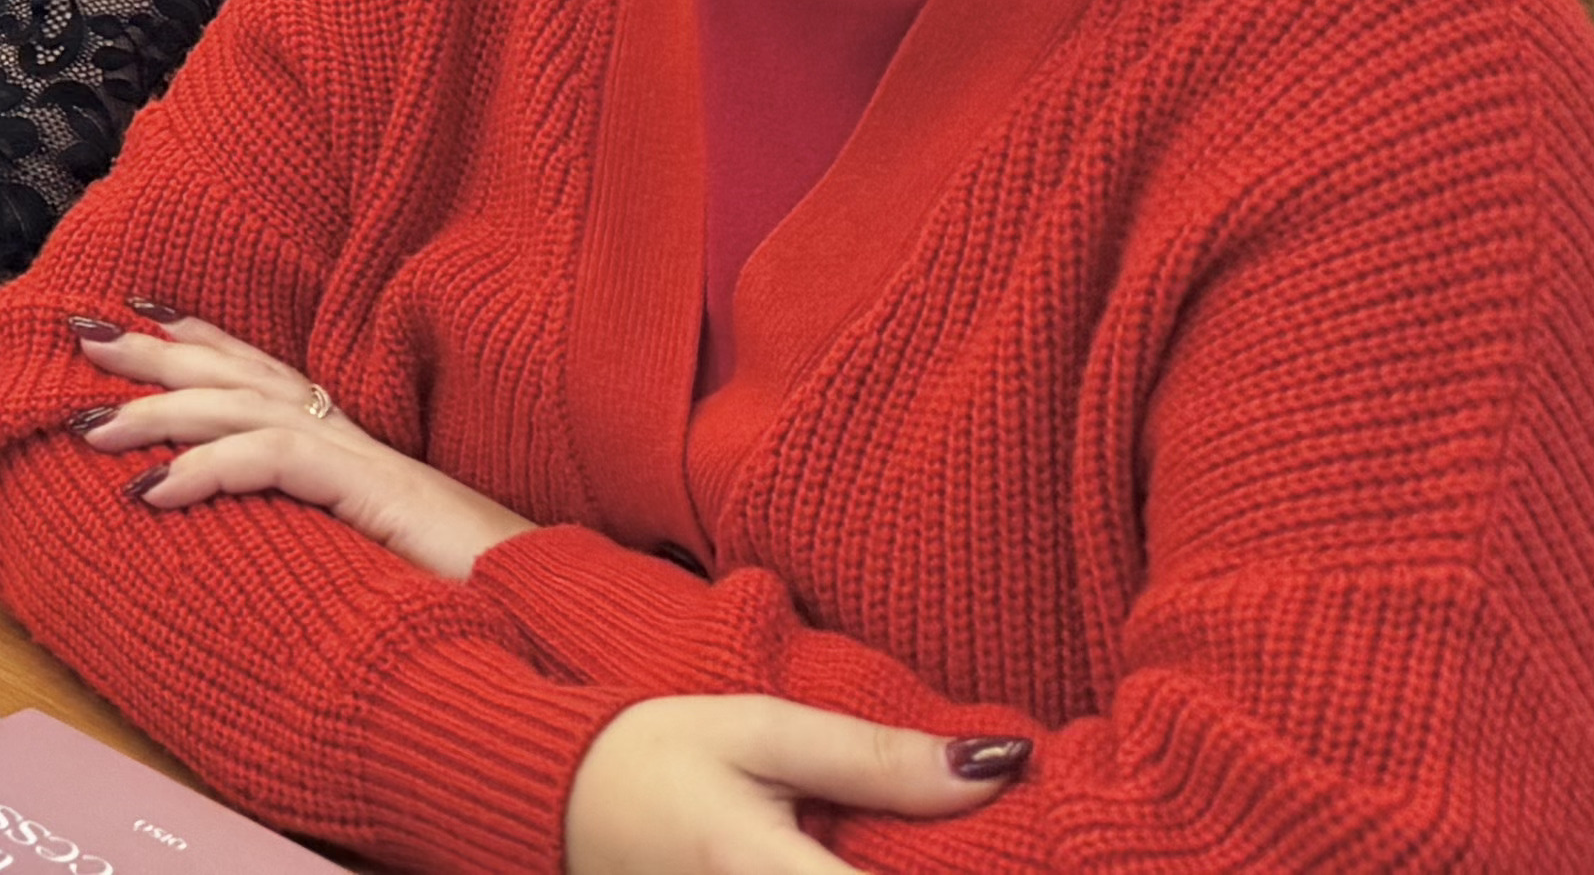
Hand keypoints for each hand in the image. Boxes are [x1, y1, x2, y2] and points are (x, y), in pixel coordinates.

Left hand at [65, 313, 533, 583]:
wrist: (552, 606)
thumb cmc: (472, 590)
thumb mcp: (379, 554)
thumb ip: (327, 531)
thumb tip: (267, 540)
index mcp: (352, 444)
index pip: (263, 371)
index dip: (200, 339)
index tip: (139, 314)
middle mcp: (352, 435)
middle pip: (235, 373)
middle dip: (152, 352)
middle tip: (77, 333)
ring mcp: (362, 458)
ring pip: (238, 409)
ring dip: (157, 412)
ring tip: (88, 426)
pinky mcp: (370, 490)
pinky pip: (271, 461)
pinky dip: (205, 471)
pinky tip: (151, 492)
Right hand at [564, 696, 1031, 871]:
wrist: (552, 802)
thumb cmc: (654, 756)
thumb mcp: (762, 732)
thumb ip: (877, 760)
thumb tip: (1001, 765)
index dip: (982, 870)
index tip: (1042, 854)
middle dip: (950, 869)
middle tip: (999, 844)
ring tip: (942, 849)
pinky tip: (871, 860)